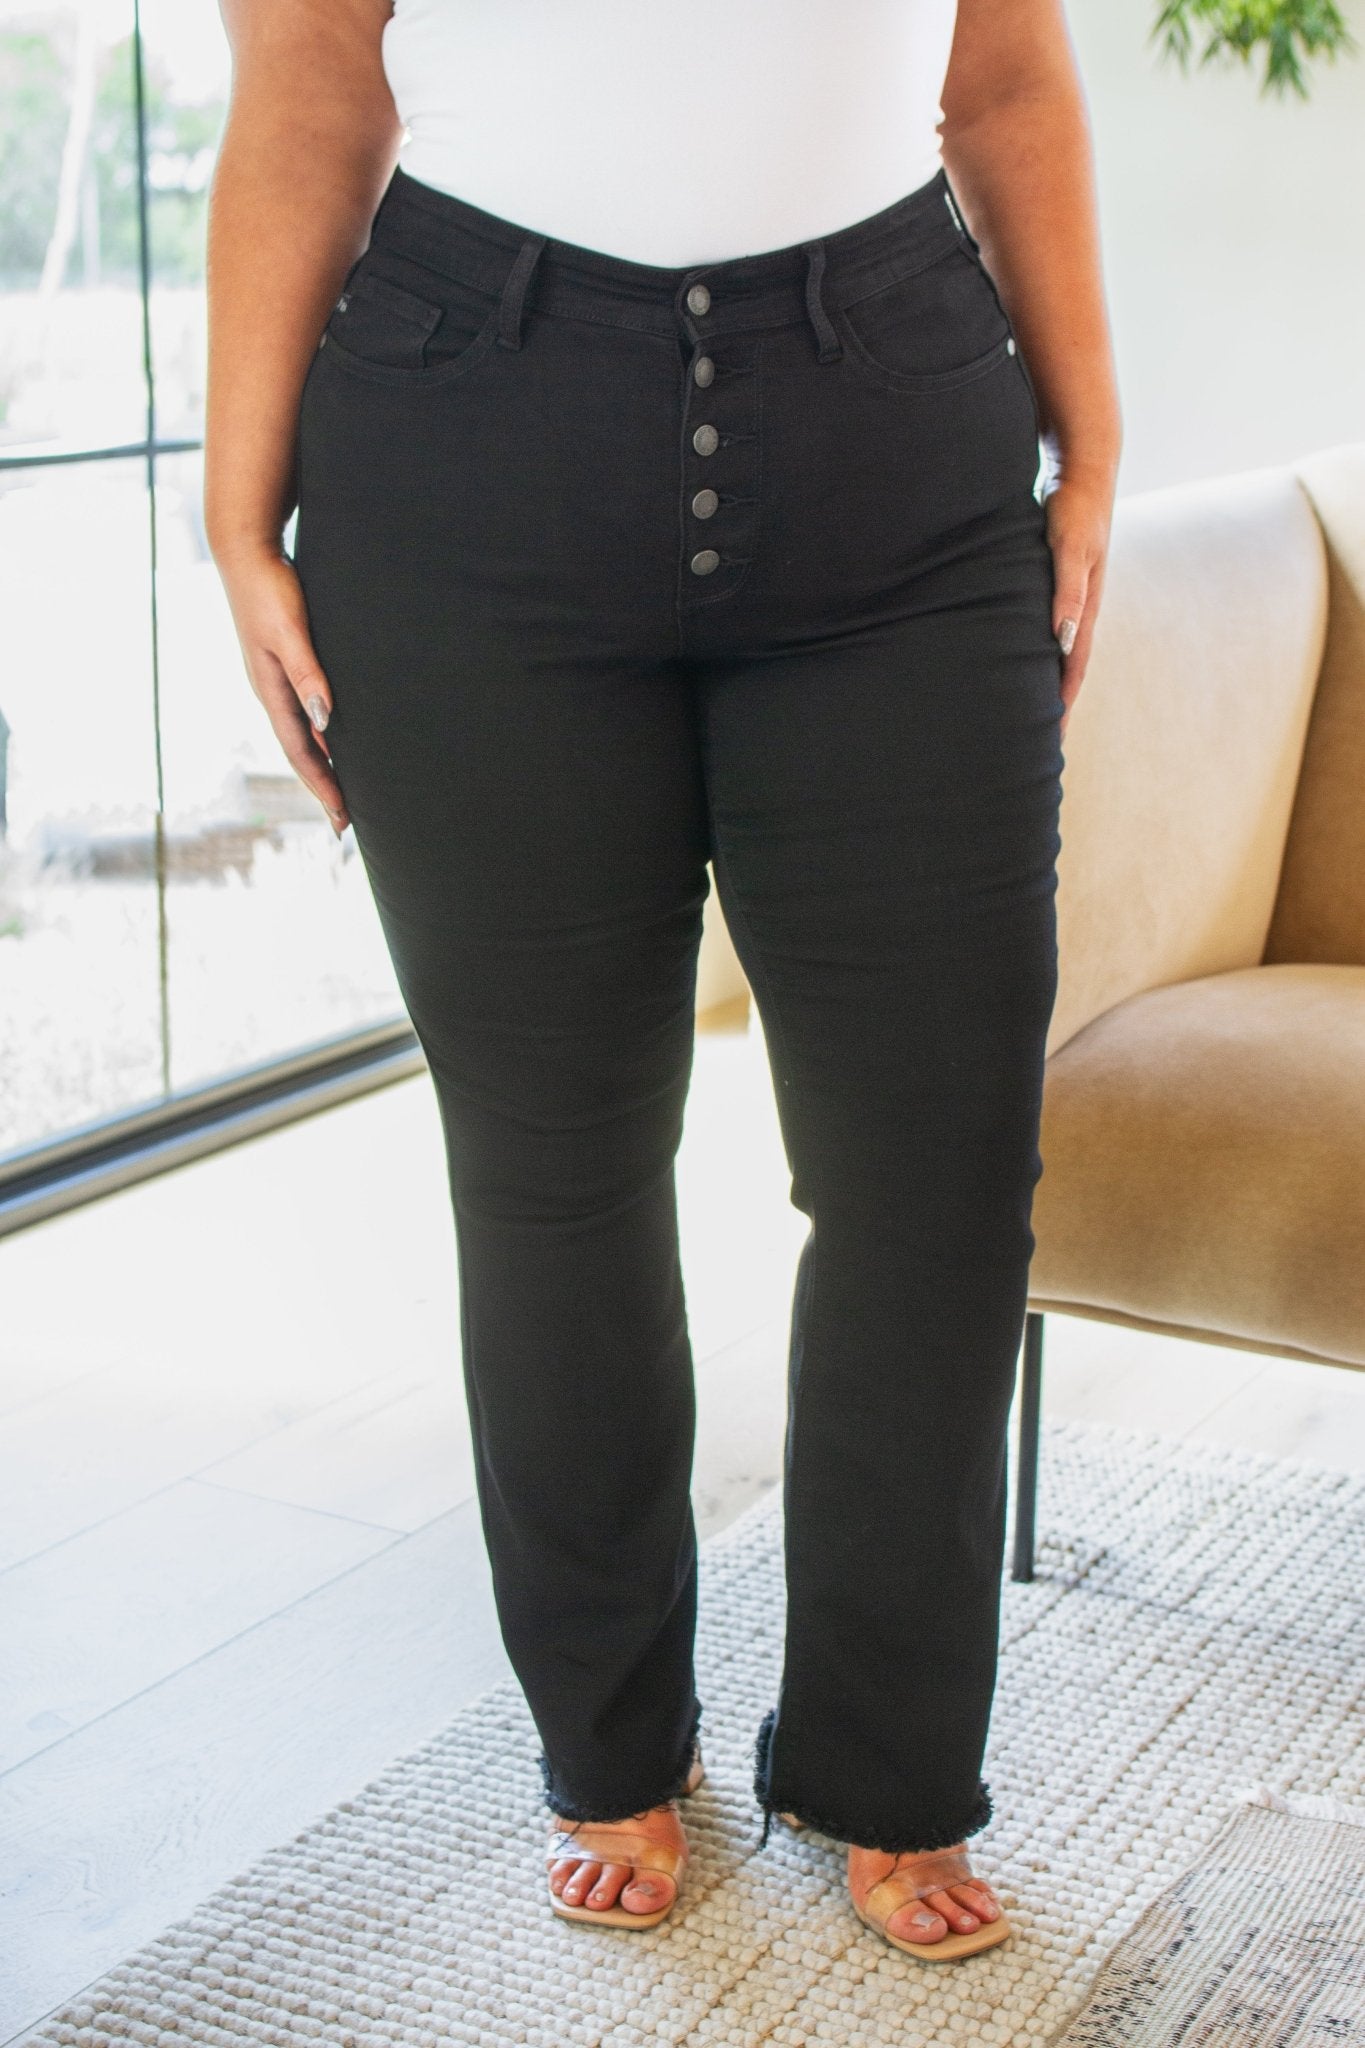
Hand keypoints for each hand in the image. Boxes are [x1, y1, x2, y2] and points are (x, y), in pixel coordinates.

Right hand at [213, 541, 349, 837]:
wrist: (246, 552)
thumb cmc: (270, 589)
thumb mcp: (289, 633)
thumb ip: (307, 674)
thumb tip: (325, 721)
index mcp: (271, 691)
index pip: (300, 752)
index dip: (322, 785)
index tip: (342, 816)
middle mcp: (271, 691)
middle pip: (300, 752)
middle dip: (322, 787)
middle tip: (345, 822)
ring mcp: (274, 679)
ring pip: (302, 734)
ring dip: (321, 764)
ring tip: (341, 790)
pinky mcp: (283, 663)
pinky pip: (302, 712)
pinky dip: (319, 734)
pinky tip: (333, 738)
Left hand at [1041, 462, 1116, 742]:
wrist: (1083, 467)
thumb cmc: (1075, 505)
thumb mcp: (1070, 546)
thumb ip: (1067, 590)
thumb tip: (1062, 640)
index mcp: (1085, 605)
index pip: (1074, 666)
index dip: (1062, 702)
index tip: (1052, 736)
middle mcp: (1078, 605)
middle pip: (1067, 665)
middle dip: (1055, 703)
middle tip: (1039, 740)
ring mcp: (1068, 593)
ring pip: (1055, 648)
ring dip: (1045, 679)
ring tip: (1027, 710)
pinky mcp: (1053, 580)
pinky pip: (1045, 625)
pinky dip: (1035, 650)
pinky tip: (1019, 658)